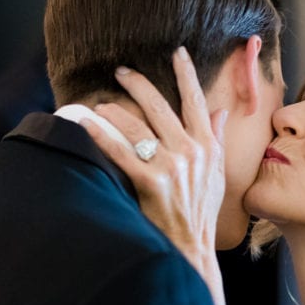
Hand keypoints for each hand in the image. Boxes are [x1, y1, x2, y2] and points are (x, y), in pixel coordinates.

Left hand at [81, 47, 230, 304]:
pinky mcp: (152, 182)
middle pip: (162, 106)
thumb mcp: (217, 177)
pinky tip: (84, 123)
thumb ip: (217, 140)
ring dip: (115, 110)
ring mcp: (173, 166)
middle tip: (121, 70)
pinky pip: (121, 151)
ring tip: (97, 103)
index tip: (177, 53)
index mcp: (209, 148)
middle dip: (140, 84)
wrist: (191, 252)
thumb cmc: (200, 216)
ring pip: (138, 126)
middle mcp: (192, 152)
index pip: (197, 102)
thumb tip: (220, 111)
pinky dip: (100, 135)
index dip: (186, 75)